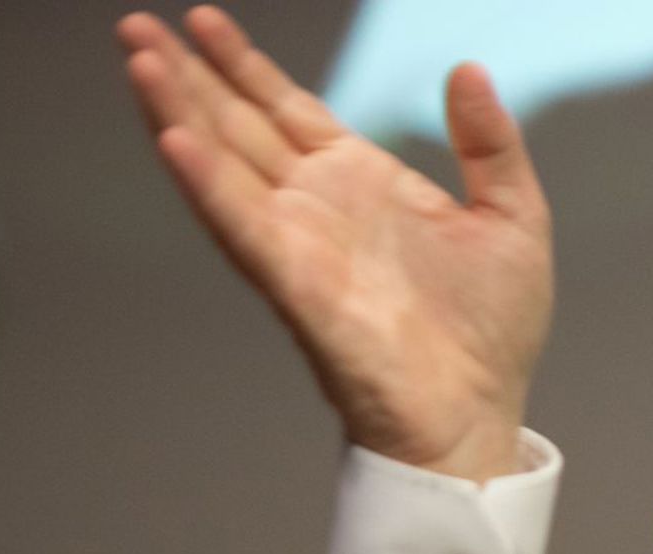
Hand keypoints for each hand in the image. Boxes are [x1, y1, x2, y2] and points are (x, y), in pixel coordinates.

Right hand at [117, 6, 552, 480]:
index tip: (204, 21)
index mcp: (364, 185)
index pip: (288, 112)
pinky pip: (246, 229)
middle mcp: (320, 209)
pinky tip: (176, 142)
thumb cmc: (491, 336)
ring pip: (226, 166)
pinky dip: (209, 186)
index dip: (246, 67)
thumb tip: (468, 71)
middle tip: (139, 27)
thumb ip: (490, 145)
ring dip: (178, 113)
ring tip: (140, 60)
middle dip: (189, 76)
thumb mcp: (513, 219)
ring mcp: (301, 246)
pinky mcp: (298, 286)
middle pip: (240, 127)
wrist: (479, 415)